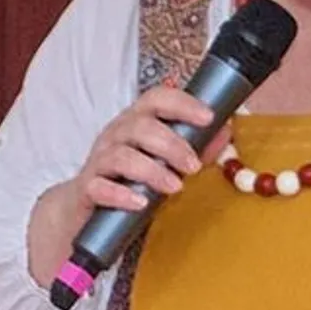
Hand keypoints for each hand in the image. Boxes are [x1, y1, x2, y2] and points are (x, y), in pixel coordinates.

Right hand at [26, 85, 222, 286]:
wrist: (84, 211)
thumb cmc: (130, 181)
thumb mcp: (164, 163)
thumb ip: (194, 148)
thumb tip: (226, 131)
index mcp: (135, 124)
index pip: (156, 98)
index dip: (182, 103)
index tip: (208, 117)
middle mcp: (115, 136)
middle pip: (141, 126)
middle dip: (172, 145)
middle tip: (194, 166)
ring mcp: (99, 162)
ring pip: (122, 156)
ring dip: (152, 170)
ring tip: (175, 188)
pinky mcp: (88, 190)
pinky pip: (100, 187)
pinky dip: (121, 194)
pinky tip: (141, 203)